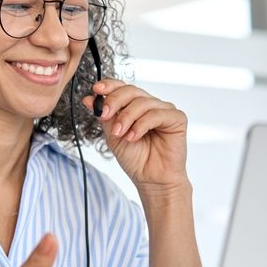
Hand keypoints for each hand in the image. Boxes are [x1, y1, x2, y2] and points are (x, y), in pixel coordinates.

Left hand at [82, 80, 189, 194]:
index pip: (123, 88)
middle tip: (105, 115)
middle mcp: (150, 105)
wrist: (152, 180)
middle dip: (115, 101)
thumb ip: (104, 117)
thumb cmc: (136, 160)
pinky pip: (157, 114)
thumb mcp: (113, 136)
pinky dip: (142, 125)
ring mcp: (164, 110)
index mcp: (135, 106)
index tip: (96, 89)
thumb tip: (89, 99)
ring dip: (127, 118)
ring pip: (143, 102)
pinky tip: (133, 137)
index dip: (110, 85)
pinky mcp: (177, 118)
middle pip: (132, 91)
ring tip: (120, 134)